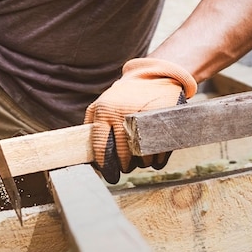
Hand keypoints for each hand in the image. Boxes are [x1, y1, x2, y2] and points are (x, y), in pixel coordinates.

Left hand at [84, 58, 197, 183]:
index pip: (101, 145)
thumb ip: (91, 126)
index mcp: (105, 112)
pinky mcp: (164, 116)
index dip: (105, 164)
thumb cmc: (122, 97)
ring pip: (143, 153)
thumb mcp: (101, 105)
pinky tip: (154, 156)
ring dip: (143, 163)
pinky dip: (158, 158)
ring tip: (141, 158)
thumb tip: (87, 155)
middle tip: (126, 167)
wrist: (152, 77)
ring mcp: (145, 115)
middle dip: (125, 165)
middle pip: (123, 153)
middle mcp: (123, 113)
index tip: (110, 175)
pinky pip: (161, 148)